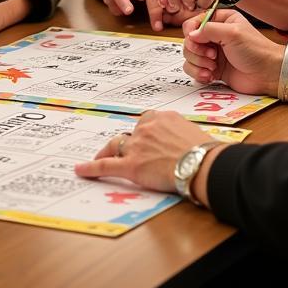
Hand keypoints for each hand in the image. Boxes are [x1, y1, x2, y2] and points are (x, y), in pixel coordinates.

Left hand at [74, 110, 208, 192]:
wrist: (204, 164)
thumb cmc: (207, 153)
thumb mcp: (195, 134)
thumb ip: (182, 135)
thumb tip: (187, 145)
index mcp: (164, 118)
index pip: (147, 122)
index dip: (144, 132)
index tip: (144, 138)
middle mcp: (147, 127)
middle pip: (131, 133)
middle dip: (129, 142)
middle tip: (127, 151)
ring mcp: (137, 146)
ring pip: (117, 145)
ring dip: (108, 151)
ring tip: (100, 156)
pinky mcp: (131, 165)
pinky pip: (106, 165)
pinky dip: (91, 168)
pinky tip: (81, 170)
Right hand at [181, 12, 282, 95]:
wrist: (268, 74)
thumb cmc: (256, 50)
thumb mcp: (233, 33)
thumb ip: (208, 30)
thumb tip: (190, 35)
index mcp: (220, 20)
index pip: (193, 22)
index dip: (192, 32)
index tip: (197, 40)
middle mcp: (214, 36)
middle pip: (189, 40)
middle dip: (196, 50)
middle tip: (212, 56)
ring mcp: (212, 53)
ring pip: (189, 56)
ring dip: (198, 63)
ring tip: (212, 68)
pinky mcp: (212, 69)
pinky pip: (193, 69)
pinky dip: (198, 73)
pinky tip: (209, 77)